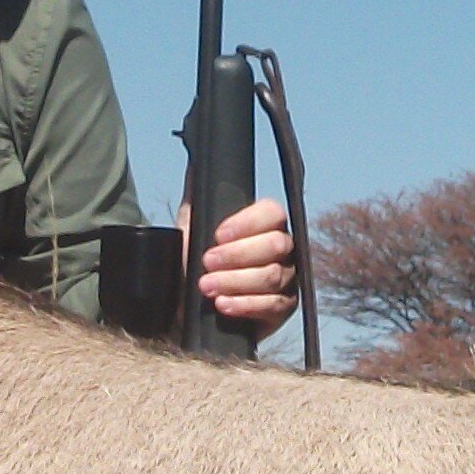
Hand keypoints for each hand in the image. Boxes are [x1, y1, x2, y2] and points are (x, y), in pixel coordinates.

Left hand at [193, 195, 298, 336]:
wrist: (187, 305)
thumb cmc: (193, 263)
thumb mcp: (191, 227)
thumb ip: (197, 197)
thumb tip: (195, 165)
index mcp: (265, 224)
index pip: (272, 212)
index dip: (247, 223)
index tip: (218, 235)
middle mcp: (283, 248)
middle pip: (276, 245)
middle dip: (237, 255)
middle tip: (207, 262)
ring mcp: (287, 279)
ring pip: (273, 275)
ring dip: (235, 281)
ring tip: (207, 287)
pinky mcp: (283, 308)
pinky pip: (274, 305)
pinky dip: (245, 305)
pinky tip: (224, 304)